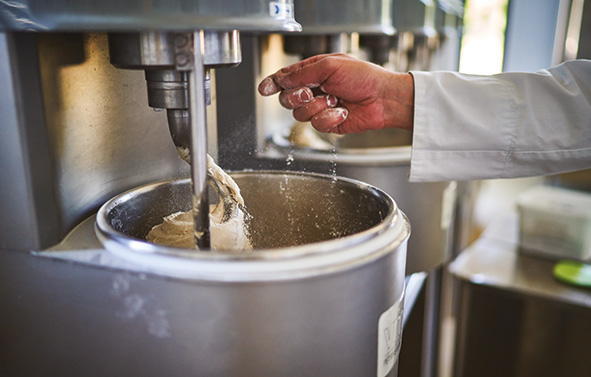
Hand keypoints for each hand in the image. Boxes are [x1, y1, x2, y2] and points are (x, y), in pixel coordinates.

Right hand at [258, 54, 414, 133]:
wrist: (383, 98)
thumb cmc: (364, 77)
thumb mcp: (330, 66)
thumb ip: (302, 73)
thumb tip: (282, 79)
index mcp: (314, 72)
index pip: (286, 78)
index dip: (273, 83)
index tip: (264, 89)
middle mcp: (315, 90)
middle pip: (287, 99)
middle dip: (297, 96)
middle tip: (311, 91)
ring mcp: (321, 107)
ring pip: (300, 114)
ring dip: (317, 106)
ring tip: (335, 99)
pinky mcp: (328, 123)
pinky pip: (317, 125)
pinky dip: (330, 117)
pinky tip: (343, 111)